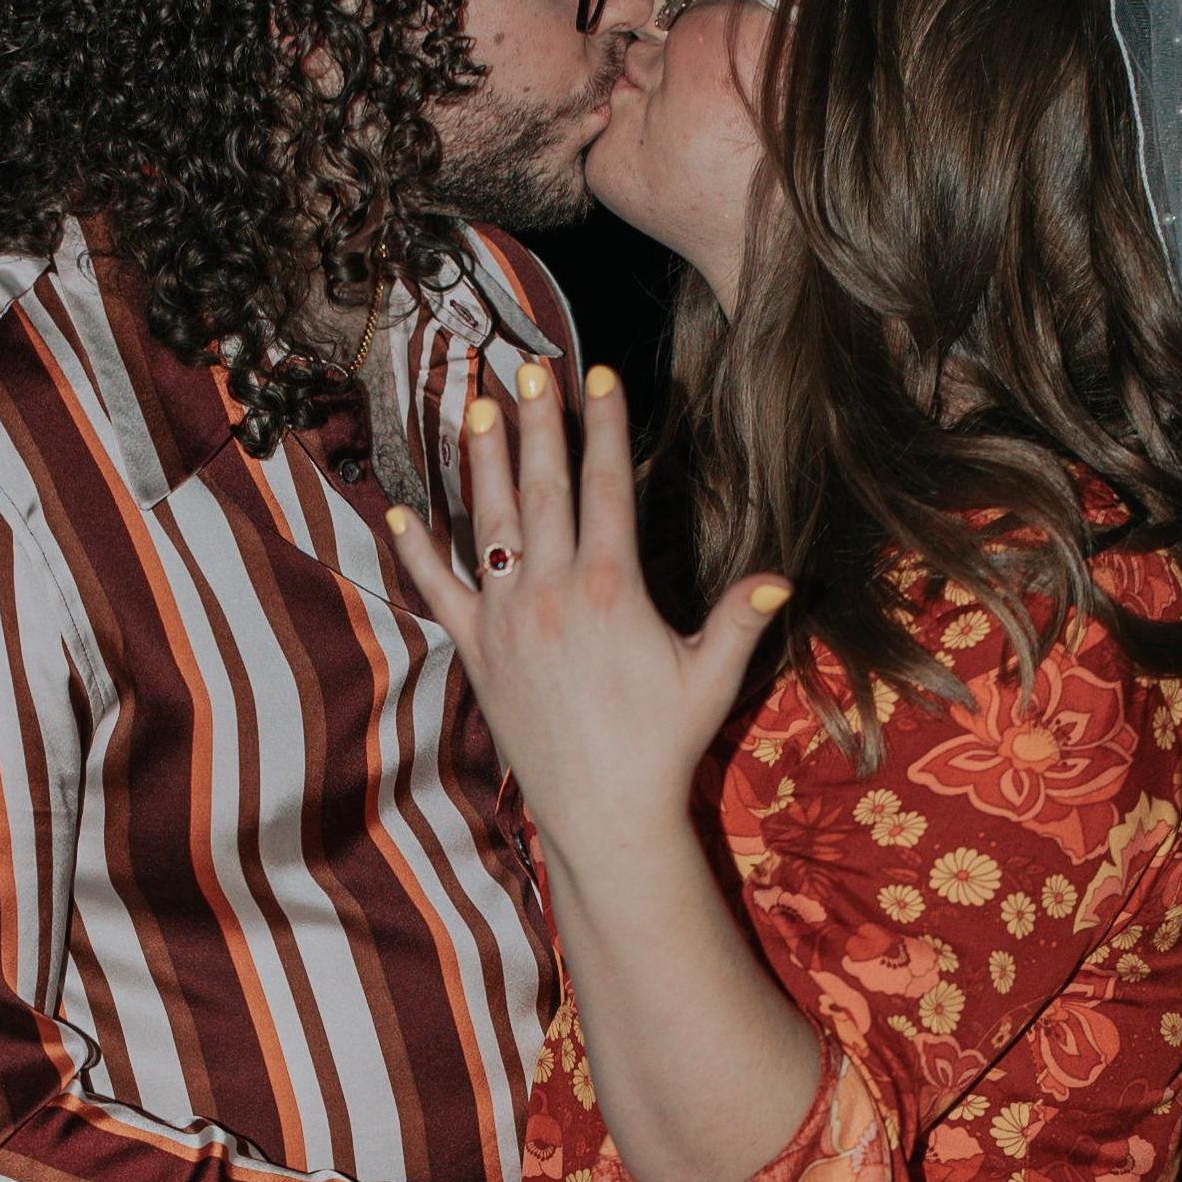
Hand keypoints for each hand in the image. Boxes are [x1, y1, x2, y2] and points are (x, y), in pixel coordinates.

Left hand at [388, 361, 789, 875]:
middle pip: (543, 488)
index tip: (596, 375)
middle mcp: (552, 593)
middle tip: (528, 368)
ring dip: (480, 462)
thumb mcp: (712, 679)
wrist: (602, 813)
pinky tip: (399, 511)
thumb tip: (782, 578)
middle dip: (536, 423)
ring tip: (476, 407)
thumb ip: (740, 620)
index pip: (607, 486)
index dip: (603, 426)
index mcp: (611, 587)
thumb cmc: (662, 746)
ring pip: (489, 523)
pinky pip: (438, 591)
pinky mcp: (477, 654)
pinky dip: (416, 551)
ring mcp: (508, 621)